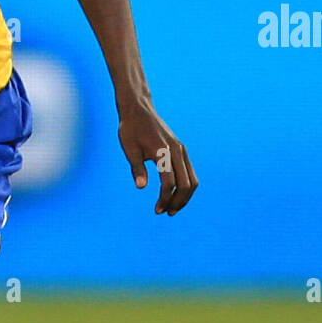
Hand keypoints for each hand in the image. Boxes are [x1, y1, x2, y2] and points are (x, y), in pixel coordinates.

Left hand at [118, 101, 197, 215]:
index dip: (164, 199)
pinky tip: (175, 194)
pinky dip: (186, 185)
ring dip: (185, 196)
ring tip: (173, 208)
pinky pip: (189, 172)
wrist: (139, 110)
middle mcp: (177, 151)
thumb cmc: (130, 129)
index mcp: (163, 151)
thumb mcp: (129, 149)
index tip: (157, 210)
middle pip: (186, 184)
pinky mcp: (181, 150)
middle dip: (178, 202)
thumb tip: (141, 187)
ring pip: (192, 179)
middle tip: (166, 212)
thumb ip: (136, 168)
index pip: (169, 183)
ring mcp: (181, 150)